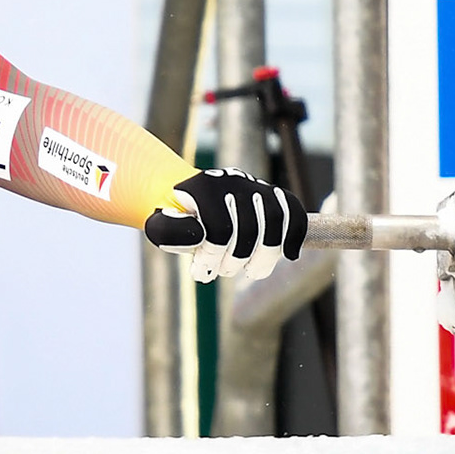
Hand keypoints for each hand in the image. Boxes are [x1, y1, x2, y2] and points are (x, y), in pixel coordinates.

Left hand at [143, 168, 305, 281]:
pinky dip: (295, 234)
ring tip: (253, 271)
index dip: (213, 257)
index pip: (219, 228)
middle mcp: (231, 182)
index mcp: (202, 187)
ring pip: (275, 222)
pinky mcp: (271, 194)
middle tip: (224, 271)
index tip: (201, 271)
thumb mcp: (159, 226)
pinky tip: (290, 255)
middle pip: (249, 228)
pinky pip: (292, 212)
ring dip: (266, 255)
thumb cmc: (173, 217)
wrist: (186, 196)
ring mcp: (253, 185)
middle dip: (236, 259)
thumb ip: (168, 233)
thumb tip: (199, 237)